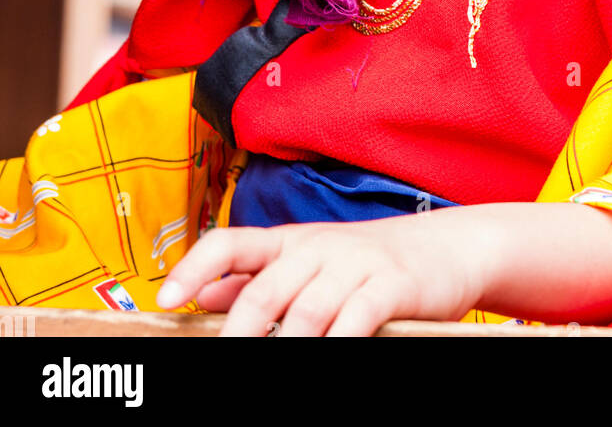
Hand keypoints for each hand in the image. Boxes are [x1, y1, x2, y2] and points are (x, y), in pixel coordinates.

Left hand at [156, 205, 496, 336]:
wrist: (446, 245)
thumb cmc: (367, 261)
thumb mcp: (310, 262)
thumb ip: (258, 278)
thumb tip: (203, 298)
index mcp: (289, 240)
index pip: (230, 242)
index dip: (194, 267)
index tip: (165, 299)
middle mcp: (317, 246)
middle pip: (263, 289)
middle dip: (236, 335)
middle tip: (222, 363)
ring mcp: (355, 263)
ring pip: (306, 311)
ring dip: (284, 348)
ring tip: (272, 371)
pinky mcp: (391, 285)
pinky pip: (357, 319)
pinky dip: (339, 344)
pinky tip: (329, 358)